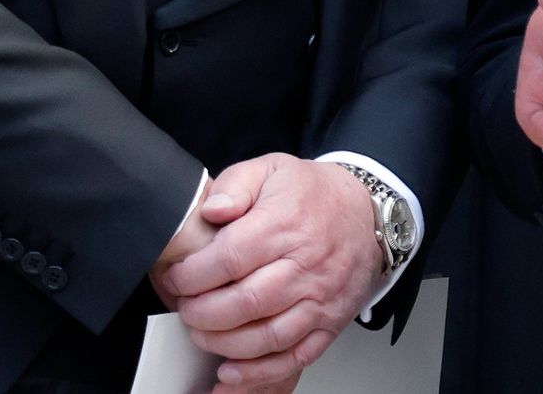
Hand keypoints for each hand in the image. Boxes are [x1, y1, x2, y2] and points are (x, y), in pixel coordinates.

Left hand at [157, 154, 382, 387]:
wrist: (366, 212)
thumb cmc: (313, 194)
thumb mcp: (271, 169)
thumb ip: (235, 185)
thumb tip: (211, 211)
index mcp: (285, 224)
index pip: (230, 257)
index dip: (193, 275)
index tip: (176, 279)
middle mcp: (306, 264)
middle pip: (245, 302)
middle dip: (202, 313)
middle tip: (185, 309)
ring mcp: (320, 298)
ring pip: (267, 336)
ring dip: (224, 344)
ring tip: (202, 334)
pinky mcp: (330, 323)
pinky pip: (294, 357)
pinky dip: (260, 373)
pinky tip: (231, 373)